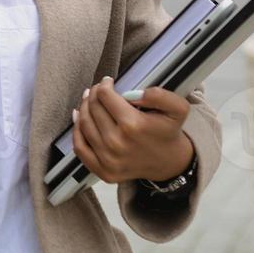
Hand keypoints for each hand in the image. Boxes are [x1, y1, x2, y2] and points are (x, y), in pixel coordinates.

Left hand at [71, 76, 193, 184]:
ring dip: (83, 108)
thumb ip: (159, 95)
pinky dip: (76, 131)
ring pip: (83, 124)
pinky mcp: (103, 171)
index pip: (104, 96)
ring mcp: (108, 160)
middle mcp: (116, 143)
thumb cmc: (168, 132)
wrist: (169, 163)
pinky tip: (79, 118)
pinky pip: (79, 147)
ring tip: (89, 100)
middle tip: (97, 90)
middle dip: (92, 94)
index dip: (104, 85)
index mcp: (133, 125)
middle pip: (92, 108)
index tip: (108, 82)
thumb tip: (133, 93)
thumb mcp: (177, 108)